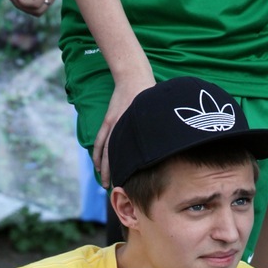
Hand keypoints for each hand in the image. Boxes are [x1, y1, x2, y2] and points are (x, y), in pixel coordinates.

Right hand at [93, 72, 155, 186]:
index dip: (130, 171)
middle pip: (117, 157)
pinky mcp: (108, 121)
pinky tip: (98, 167)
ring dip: (105, 169)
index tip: (132, 185)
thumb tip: (170, 145)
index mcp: (135, 129)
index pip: (131, 155)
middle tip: (118, 190)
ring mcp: (113, 125)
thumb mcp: (158, 112)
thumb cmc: (149, 93)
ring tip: (105, 184)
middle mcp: (122, 129)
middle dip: (117, 175)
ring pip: (106, 152)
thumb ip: (160, 128)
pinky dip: (98, 155)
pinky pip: (100, 142)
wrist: (133, 76)